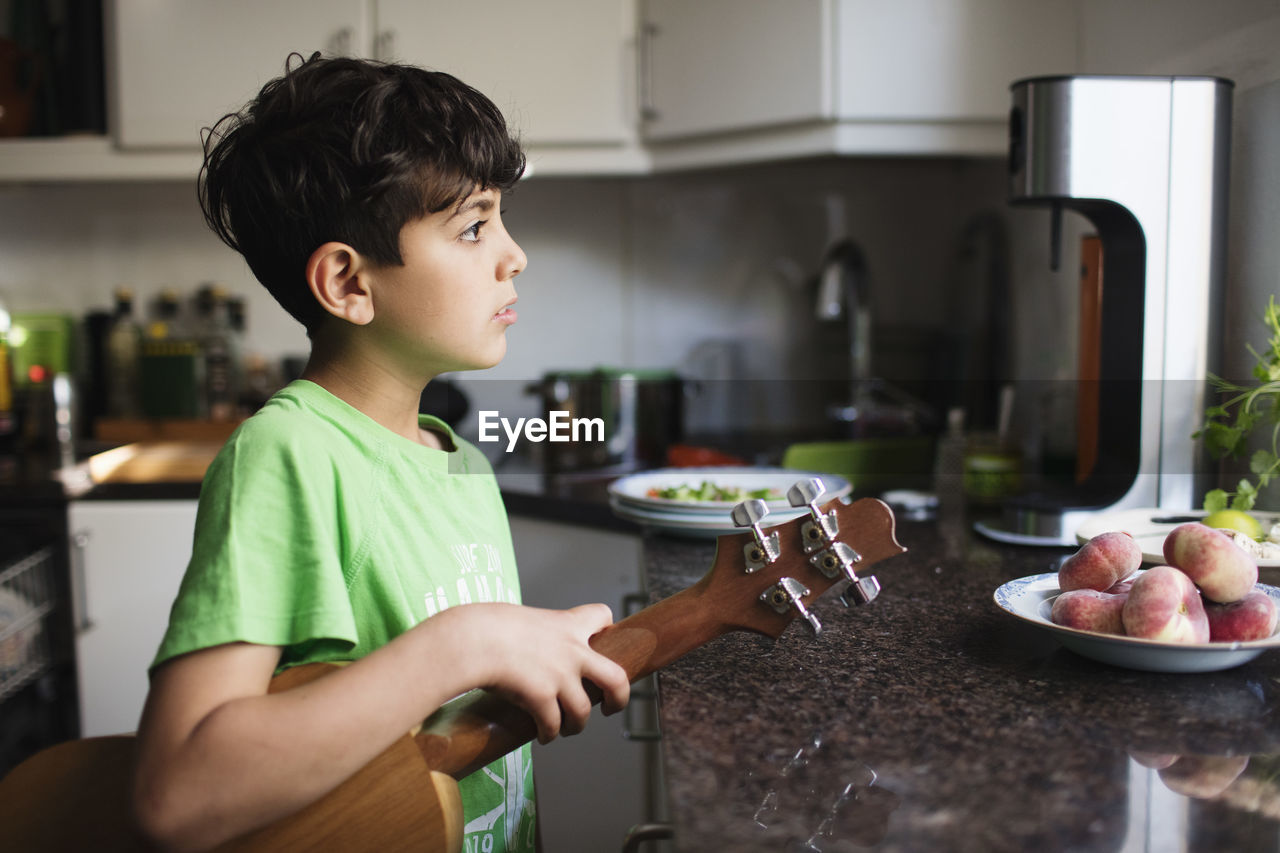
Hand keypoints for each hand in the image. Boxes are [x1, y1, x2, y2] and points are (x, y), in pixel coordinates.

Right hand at [439, 602, 630, 743]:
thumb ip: (532, 634)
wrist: (472, 640)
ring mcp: (560, 676)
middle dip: (619, 697)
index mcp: (567, 624)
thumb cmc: (484, 626)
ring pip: (583, 711)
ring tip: (567, 729)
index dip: (606, 628)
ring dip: (576, 725)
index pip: (602, 614)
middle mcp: (572, 651)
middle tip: (610, 706)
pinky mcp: (543, 698)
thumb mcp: (520, 619)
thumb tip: (519, 649)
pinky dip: (549, 734)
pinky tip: (543, 736)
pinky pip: (553, 725)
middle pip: (616, 678)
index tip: (602, 639)